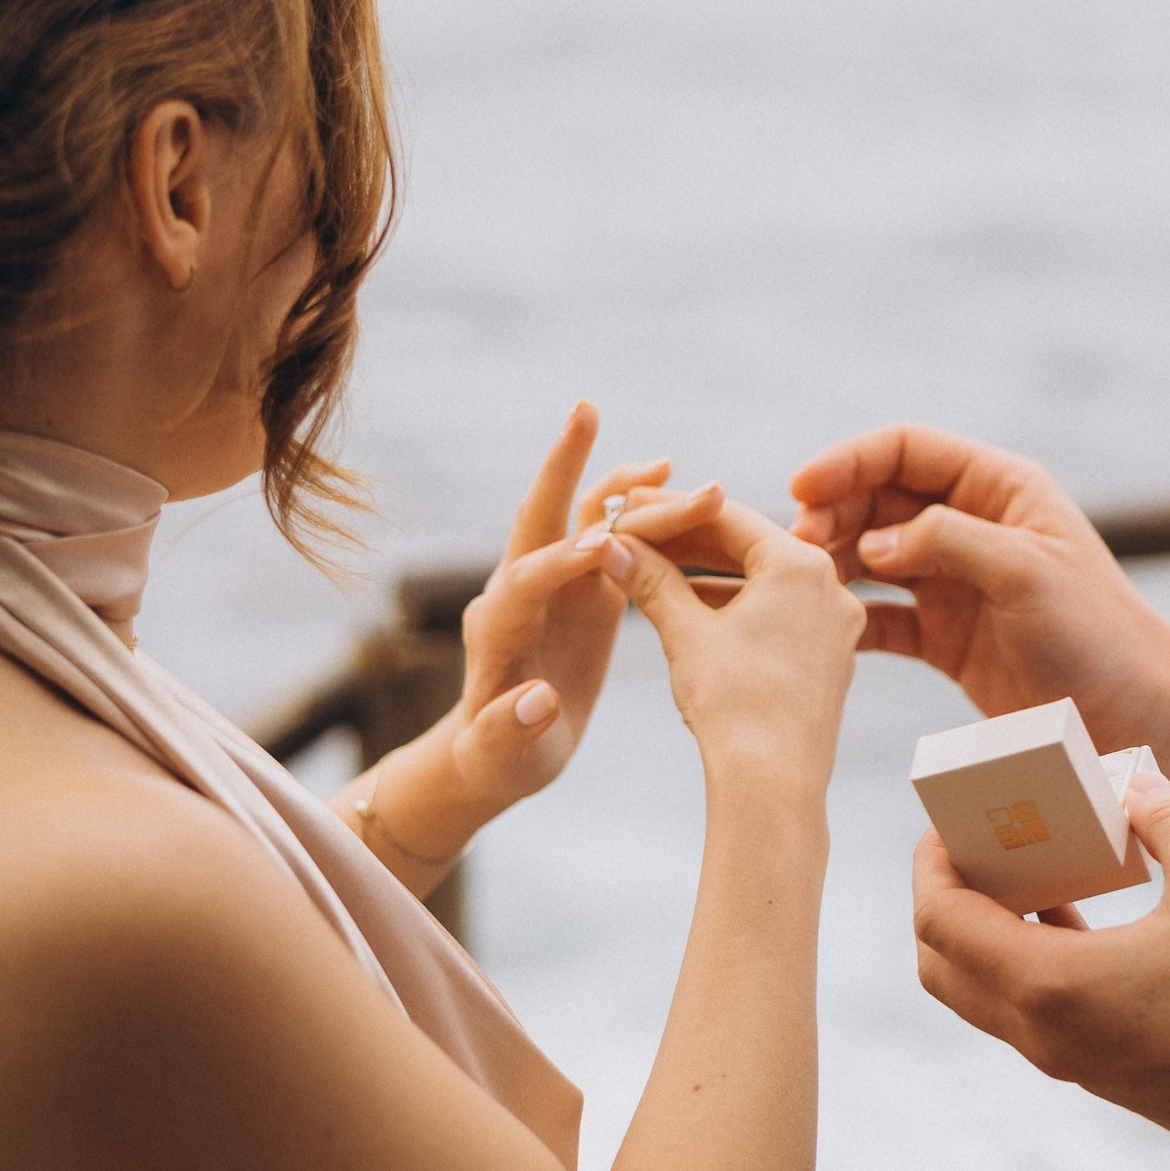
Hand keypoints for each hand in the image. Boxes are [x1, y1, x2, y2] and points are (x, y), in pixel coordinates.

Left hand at [348, 402, 725, 879]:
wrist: (503, 749)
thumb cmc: (500, 758)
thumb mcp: (501, 756)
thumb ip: (511, 727)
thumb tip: (537, 700)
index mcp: (497, 629)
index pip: (524, 580)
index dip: (558, 561)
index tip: (600, 547)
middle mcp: (518, 587)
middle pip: (538, 517)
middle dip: (562, 465)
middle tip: (585, 412)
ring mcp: (550, 578)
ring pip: (579, 516)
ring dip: (617, 484)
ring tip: (667, 464)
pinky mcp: (580, 583)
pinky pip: (607, 532)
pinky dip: (634, 508)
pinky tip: (672, 485)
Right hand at [614, 495, 864, 803]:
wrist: (773, 786)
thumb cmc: (734, 706)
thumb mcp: (684, 632)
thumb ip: (650, 580)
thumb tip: (610, 545)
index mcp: (801, 565)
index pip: (727, 515)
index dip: (670, 509)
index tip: (631, 507)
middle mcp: (830, 586)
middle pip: (748, 545)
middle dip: (688, 541)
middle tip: (636, 533)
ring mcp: (835, 624)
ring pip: (762, 581)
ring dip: (709, 575)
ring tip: (654, 569)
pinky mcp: (829, 657)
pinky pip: (779, 615)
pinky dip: (737, 608)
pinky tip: (693, 613)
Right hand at [791, 424, 1169, 752]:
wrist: (1138, 715)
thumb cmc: (1098, 634)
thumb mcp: (1026, 571)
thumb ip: (946, 541)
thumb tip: (871, 543)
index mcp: (998, 488)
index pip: (905, 449)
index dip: (847, 461)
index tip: (800, 489)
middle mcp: (972, 525)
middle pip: (878, 499)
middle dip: (832, 514)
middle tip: (796, 549)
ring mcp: (955, 581)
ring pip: (872, 555)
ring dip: (832, 564)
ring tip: (799, 589)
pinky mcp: (945, 637)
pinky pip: (882, 616)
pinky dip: (850, 618)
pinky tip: (821, 631)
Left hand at [911, 761, 1169, 1159]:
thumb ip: (1164, 812)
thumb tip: (1131, 780)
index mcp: (1050, 986)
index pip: (940, 922)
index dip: (929, 864)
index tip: (946, 822)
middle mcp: (1043, 1035)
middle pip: (942, 967)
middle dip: (942, 900)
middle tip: (973, 846)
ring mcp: (1071, 1063)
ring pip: (983, 996)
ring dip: (985, 932)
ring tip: (1027, 869)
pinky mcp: (1103, 1075)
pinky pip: (1030, 1014)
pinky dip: (1025, 961)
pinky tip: (1076, 916)